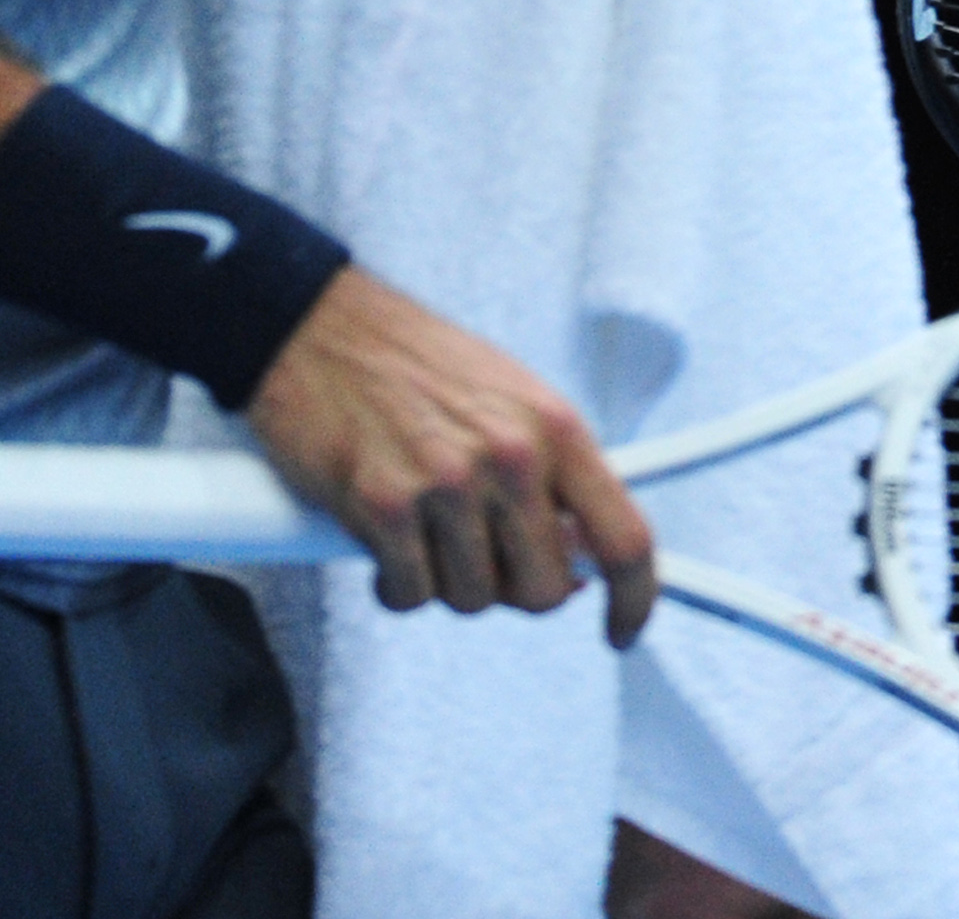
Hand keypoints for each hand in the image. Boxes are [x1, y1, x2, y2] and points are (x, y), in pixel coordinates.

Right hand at [245, 267, 658, 638]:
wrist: (322, 329)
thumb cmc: (419, 369)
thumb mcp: (513, 403)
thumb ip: (553, 479)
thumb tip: (585, 563)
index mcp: (556, 427)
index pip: (624, 538)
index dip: (636, 599)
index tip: (624, 629)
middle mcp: (511, 455)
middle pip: (546, 590)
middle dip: (515, 588)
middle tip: (482, 554)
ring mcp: (446, 482)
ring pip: (473, 599)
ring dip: (448, 580)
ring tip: (425, 524)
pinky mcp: (383, 504)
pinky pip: (410, 595)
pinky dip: (396, 583)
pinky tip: (386, 538)